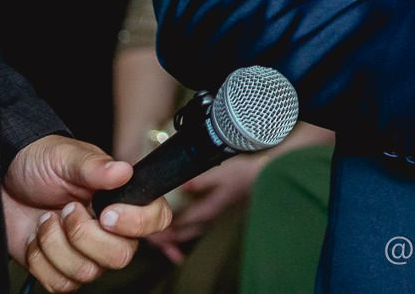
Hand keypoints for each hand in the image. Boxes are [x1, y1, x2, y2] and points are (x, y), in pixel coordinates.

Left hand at [2, 134, 171, 292]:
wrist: (3, 179)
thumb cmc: (40, 162)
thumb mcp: (66, 156)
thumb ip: (95, 166)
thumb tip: (123, 171)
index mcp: (122, 198)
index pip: (155, 220)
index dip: (136, 223)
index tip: (106, 213)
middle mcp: (110, 230)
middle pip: (120, 256)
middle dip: (84, 236)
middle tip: (66, 210)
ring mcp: (85, 252)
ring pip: (87, 272)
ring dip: (56, 244)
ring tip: (45, 218)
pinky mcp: (59, 269)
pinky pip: (60, 283)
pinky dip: (40, 260)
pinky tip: (35, 237)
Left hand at [145, 150, 265, 264]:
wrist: (265, 178)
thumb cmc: (244, 175)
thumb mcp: (222, 173)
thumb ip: (201, 180)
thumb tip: (183, 184)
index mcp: (208, 210)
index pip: (180, 224)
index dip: (164, 228)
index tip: (150, 230)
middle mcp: (210, 219)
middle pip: (183, 234)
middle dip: (166, 237)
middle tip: (150, 238)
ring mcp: (215, 219)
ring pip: (190, 234)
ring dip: (175, 238)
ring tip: (162, 240)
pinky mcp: (218, 214)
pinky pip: (197, 230)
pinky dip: (186, 234)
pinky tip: (184, 237)